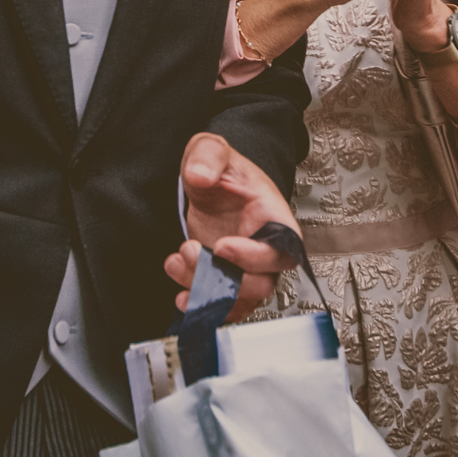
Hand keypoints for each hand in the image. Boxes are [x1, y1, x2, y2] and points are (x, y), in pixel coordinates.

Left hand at [168, 133, 299, 320]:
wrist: (210, 185)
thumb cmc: (222, 170)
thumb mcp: (212, 150)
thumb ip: (208, 156)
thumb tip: (199, 175)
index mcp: (273, 217)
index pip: (282, 248)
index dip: (254, 256)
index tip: (221, 246)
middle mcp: (265, 248)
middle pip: (262, 283)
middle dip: (224, 277)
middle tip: (190, 251)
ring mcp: (248, 268)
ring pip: (240, 299)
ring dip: (206, 292)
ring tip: (176, 264)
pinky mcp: (229, 279)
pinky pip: (226, 306)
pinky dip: (205, 307)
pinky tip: (183, 296)